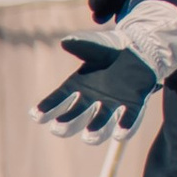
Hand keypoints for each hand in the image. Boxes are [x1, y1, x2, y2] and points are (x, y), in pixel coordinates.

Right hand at [37, 39, 160, 141]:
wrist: (140, 48)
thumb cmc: (111, 49)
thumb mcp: (97, 45)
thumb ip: (83, 45)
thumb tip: (66, 41)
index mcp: (78, 86)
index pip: (58, 99)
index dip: (47, 108)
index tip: (36, 116)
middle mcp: (92, 101)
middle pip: (74, 119)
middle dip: (66, 125)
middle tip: (58, 127)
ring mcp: (112, 106)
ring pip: (100, 126)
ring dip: (94, 131)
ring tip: (89, 135)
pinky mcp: (134, 107)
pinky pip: (128, 122)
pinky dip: (124, 128)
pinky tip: (121, 134)